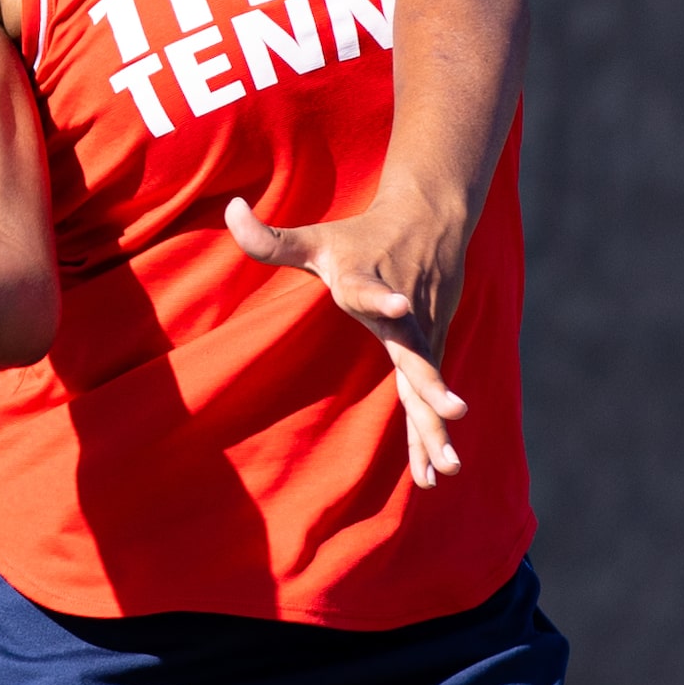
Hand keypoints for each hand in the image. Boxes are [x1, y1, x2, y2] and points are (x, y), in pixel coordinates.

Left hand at [225, 194, 468, 489]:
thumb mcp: (314, 237)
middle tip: (454, 411)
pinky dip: (430, 434)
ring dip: (436, 429)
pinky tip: (433, 475)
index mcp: (366, 283)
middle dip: (433, 386)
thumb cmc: (361, 235)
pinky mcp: (431, 348)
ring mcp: (422, 334)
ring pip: (429, 387)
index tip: (400, 305)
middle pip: (416, 354)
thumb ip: (269, 237)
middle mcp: (402, 314)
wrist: (430, 220)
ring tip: (447, 469)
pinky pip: (428, 398)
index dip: (382, 298)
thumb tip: (230, 209)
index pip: (370, 291)